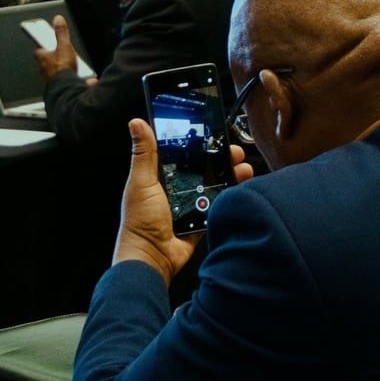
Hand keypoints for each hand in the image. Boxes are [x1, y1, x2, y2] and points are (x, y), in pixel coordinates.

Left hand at [33, 14, 95, 83]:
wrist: (66, 90)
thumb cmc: (62, 69)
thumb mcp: (64, 46)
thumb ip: (61, 33)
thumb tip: (58, 20)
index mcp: (42, 58)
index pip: (39, 49)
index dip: (45, 46)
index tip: (48, 42)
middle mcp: (44, 70)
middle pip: (48, 62)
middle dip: (56, 59)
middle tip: (65, 55)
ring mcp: (50, 80)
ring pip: (56, 73)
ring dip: (63, 70)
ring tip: (74, 68)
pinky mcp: (59, 88)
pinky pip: (65, 82)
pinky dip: (72, 80)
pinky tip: (83, 80)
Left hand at [114, 119, 254, 283]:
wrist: (153, 257)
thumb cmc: (140, 221)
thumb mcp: (142, 182)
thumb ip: (144, 153)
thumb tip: (136, 123)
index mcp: (161, 177)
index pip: (184, 154)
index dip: (200, 144)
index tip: (215, 134)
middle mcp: (177, 189)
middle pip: (204, 168)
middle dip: (221, 159)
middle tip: (235, 153)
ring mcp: (191, 204)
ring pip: (215, 185)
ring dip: (230, 176)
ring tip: (243, 169)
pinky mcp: (201, 220)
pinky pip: (218, 205)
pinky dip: (230, 198)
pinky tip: (240, 189)